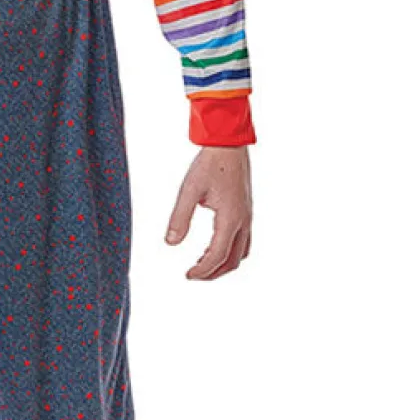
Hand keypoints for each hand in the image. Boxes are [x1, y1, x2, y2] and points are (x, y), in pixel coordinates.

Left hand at [165, 146, 252, 279]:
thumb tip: (171, 243)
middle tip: (193, 275)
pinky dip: (230, 251)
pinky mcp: (246, 211)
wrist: (229, 144)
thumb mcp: (189, 191)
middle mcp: (243, 221)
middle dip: (213, 273)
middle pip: (233, 261)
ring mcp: (247, 217)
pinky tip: (212, 246)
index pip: (217, 256)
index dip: (202, 270)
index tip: (187, 275)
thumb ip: (180, 218)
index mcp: (230, 218)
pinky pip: (243, 241)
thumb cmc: (209, 164)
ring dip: (223, 264)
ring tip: (202, 265)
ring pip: (241, 253)